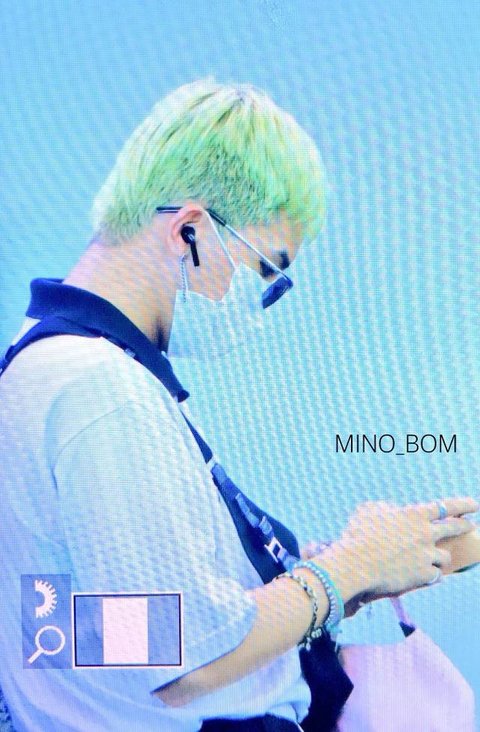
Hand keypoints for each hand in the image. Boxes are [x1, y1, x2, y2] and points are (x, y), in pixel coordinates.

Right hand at [335, 496, 478, 595]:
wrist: (357, 564)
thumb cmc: (357, 534)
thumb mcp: (368, 511)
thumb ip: (385, 508)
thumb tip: (392, 511)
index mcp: (414, 515)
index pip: (446, 506)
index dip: (462, 504)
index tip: (473, 505)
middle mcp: (426, 534)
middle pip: (455, 528)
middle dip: (465, 525)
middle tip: (471, 525)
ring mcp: (427, 555)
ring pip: (444, 557)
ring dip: (439, 557)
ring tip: (434, 559)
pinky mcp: (423, 575)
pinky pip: (435, 575)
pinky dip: (429, 574)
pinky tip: (424, 575)